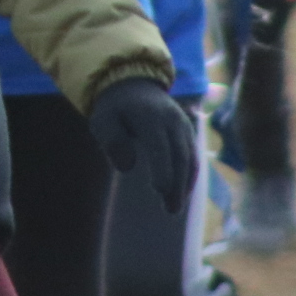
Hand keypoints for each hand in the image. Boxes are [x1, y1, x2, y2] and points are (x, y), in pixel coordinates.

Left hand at [87, 76, 195, 216]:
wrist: (133, 85)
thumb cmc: (114, 109)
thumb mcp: (102, 120)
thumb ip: (112, 141)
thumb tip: (126, 167)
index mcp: (150, 116)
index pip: (159, 146)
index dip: (162, 168)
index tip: (160, 190)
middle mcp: (172, 120)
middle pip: (179, 155)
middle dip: (177, 184)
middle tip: (170, 210)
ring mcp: (183, 125)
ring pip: (190, 157)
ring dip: (185, 184)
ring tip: (174, 207)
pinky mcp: (187, 132)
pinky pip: (192, 156)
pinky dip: (189, 175)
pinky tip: (181, 193)